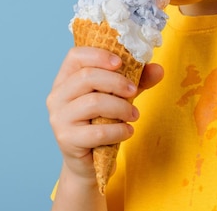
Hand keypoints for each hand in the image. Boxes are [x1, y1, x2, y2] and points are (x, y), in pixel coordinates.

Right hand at [46, 46, 163, 182]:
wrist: (90, 161)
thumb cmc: (101, 122)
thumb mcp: (120, 96)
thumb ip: (137, 81)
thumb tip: (159, 69)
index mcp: (65, 79)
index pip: (75, 56)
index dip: (99, 55)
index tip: (121, 63)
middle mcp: (57, 96)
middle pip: (87, 77)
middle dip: (117, 82)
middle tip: (134, 91)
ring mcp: (59, 118)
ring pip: (94, 103)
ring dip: (121, 107)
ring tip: (134, 115)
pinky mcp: (66, 139)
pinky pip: (97, 132)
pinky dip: (118, 130)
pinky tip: (127, 131)